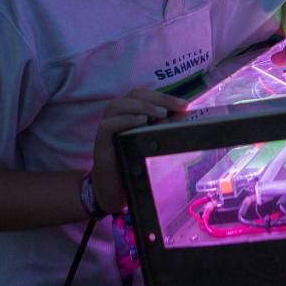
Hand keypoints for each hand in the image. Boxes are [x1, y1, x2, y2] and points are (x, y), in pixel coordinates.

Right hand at [91, 88, 185, 212]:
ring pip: (118, 105)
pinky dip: (125, 120)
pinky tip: (141, 122)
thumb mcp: (151, 143)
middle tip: (177, 107)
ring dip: (142, 106)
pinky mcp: (100, 143)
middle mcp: (116, 116)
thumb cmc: (134, 164)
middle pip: (133, 95)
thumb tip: (185, 119)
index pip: (144, 95)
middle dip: (158, 98)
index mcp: (129, 113)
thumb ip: (161, 129)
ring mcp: (106, 128)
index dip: (164, 96)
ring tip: (161, 114)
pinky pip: (108, 125)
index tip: (185, 105)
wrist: (113, 190)